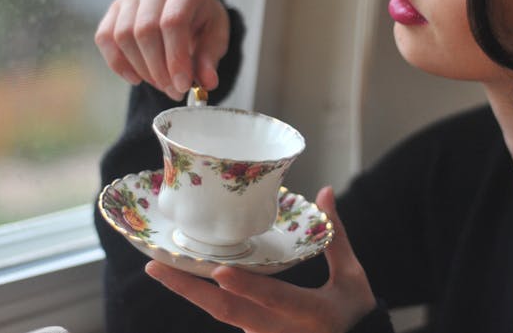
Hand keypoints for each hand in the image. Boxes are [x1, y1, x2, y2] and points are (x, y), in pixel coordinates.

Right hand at [94, 0, 229, 100]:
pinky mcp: (114, 7)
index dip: (175, 57)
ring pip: (123, 36)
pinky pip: (105, 37)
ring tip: (161, 84)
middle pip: (145, 30)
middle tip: (173, 91)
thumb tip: (207, 82)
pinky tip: (136, 78)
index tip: (182, 85)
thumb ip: (210, 58)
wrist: (187, 6)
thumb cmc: (202, 20)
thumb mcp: (216, 36)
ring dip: (142, 69)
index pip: (173, 22)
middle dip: (158, 69)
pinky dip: (118, 63)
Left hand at [145, 187, 376, 332]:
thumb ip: (334, 234)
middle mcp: (280, 330)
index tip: (219, 272)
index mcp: (309, 312)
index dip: (246, 287)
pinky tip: (186, 281)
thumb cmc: (355, 311)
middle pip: (228, 312)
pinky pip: (228, 317)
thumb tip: (324, 192)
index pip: (273, 299)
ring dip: (191, 294)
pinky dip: (206, 299)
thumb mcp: (350, 274)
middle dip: (190, 291)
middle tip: (157, 267)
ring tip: (162, 268)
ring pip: (222, 316)